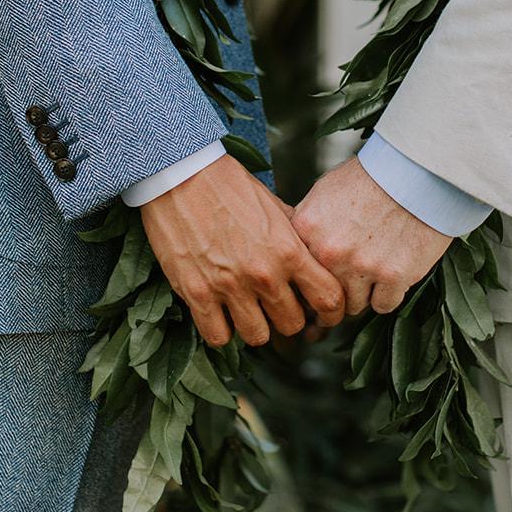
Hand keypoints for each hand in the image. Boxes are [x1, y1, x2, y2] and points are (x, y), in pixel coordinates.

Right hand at [140, 154, 345, 347]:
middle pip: (293, 325)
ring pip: (258, 336)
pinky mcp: (196, 294)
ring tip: (247, 309)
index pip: (328, 300)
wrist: (181, 175)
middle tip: (276, 306)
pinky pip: (218, 336)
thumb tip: (314, 257)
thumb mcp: (274, 206)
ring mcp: (229, 287)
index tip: (322, 314)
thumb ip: (296, 237)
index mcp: (289, 251)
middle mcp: (263, 274)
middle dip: (287, 316)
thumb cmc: (229, 186)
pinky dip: (221, 329)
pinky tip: (220, 313)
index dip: (331, 313)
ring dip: (255, 325)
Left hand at [291, 156, 453, 315]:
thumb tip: (297, 248)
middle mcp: (329, 252)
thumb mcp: (325, 190)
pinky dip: (389, 294)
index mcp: (307, 228)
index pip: (298, 272)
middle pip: (325, 293)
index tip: (323, 279)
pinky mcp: (394, 276)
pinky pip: (384, 305)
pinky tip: (394, 274)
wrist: (417, 170)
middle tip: (352, 279)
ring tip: (375, 271)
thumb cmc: (373, 176)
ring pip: (354, 305)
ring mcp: (362, 266)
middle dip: (338, 290)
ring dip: (364, 293)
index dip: (313, 277)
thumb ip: (308, 224)